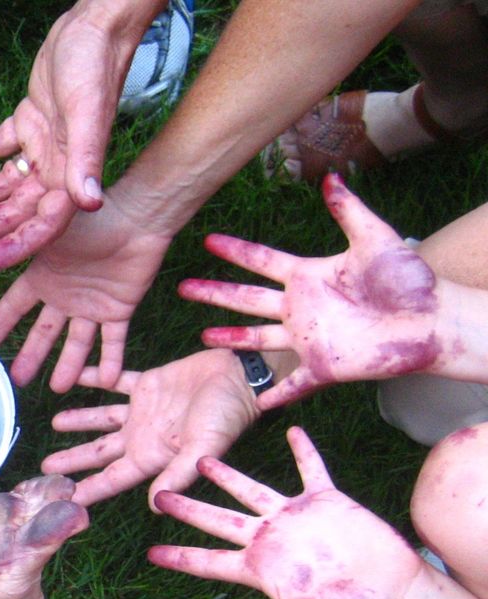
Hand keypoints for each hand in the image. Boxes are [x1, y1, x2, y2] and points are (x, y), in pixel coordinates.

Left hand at [0, 0, 163, 264]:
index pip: (44, 221)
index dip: (18, 244)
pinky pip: (0, 145)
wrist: (92, 29)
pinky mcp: (29, 120)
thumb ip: (84, 163)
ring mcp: (43, 144)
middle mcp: (58, 165)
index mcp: (72, 173)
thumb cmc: (94, 71)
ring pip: (6, 181)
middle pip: (19, 208)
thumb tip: (90, 204)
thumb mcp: (86, 118)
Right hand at [0, 195, 170, 389]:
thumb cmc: (91, 218)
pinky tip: (104, 381)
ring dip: (69, 366)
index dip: (0, 324)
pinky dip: (111, 361)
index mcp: (44, 277)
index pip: (15, 307)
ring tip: (59, 389)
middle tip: (18, 381)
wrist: (137, 217)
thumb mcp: (49, 231)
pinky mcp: (119, 310)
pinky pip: (113, 341)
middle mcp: (65, 296)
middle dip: (31, 356)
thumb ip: (21, 246)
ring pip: (77, 343)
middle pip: (44, 333)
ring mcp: (92, 305)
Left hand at [42, 349, 259, 508]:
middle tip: (43, 469)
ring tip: (55, 423)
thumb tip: (155, 505)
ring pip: (102, 419)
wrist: (239, 376)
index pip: (111, 478)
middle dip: (73, 460)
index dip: (88, 489)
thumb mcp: (202, 449)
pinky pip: (114, 381)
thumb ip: (177, 474)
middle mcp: (142, 437)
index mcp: (151, 457)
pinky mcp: (146, 385)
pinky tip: (75, 376)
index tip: (61, 499)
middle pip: (99, 453)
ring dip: (79, 421)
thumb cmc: (226, 416)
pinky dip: (94, 377)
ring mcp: (143, 411)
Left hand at [148, 426, 424, 598]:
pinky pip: (311, 469)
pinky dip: (303, 451)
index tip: (150, 553)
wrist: (392, 597)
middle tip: (158, 494)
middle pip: (217, 519)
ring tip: (203, 458)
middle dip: (188, 508)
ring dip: (228, 475)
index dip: (180, 557)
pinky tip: (292, 430)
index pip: (208, 562)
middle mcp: (268, 539)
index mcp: (257, 568)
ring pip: (251, 490)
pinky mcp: (325, 501)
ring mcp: (293, 518)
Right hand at [181, 173, 443, 409]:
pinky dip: (275, 395)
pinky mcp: (322, 367)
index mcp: (308, 277)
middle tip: (184, 287)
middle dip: (215, 293)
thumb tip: (331, 178)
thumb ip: (348, 211)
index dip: (235, 251)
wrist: (432, 320)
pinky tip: (256, 402)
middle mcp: (301, 308)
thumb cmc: (408, 279)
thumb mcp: (375, 239)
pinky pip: (292, 385)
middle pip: (246, 299)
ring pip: (258, 339)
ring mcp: (308, 339)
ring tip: (203, 336)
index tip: (208, 241)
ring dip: (231, 338)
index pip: (262, 261)